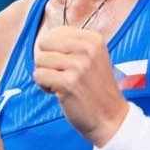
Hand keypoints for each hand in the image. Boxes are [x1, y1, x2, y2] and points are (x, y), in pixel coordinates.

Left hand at [33, 25, 129, 146]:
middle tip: (62, 74)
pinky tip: (59, 92)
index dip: (55, 49)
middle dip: (47, 60)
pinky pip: (38, 76)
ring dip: (45, 74)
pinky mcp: (67, 83)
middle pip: (44, 43)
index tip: (68, 64)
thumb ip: (72, 45)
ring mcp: (78, 65)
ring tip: (62, 84)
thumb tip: (43, 41)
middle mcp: (87, 49)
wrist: (110, 117)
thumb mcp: (93, 57)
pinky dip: (44, 86)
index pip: (55, 32)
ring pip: (39, 60)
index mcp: (93, 39)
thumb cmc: (96, 89)